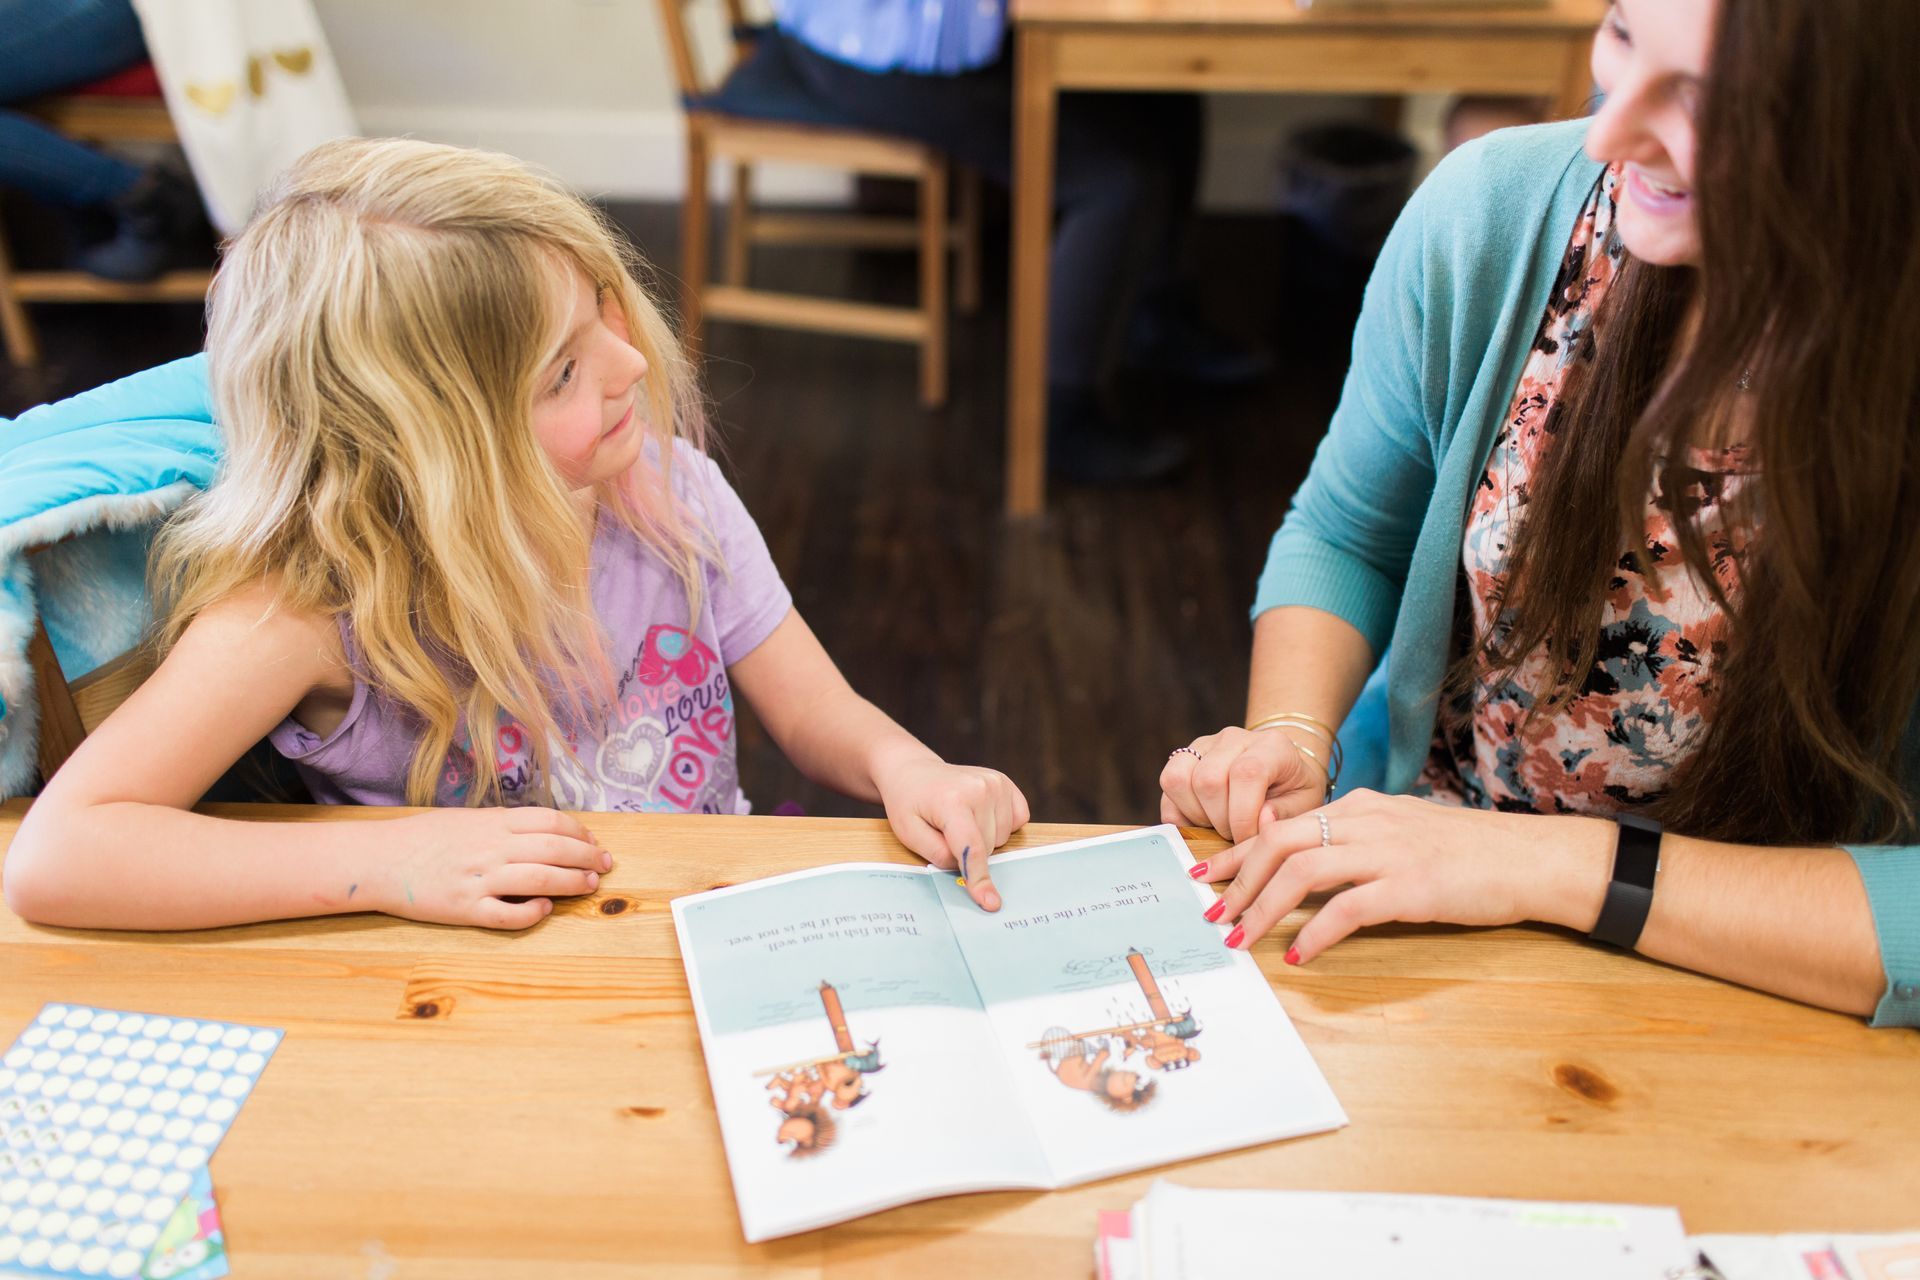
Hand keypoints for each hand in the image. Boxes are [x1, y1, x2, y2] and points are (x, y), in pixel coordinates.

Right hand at [379, 807, 611, 928]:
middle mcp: (492, 848)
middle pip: (555, 849)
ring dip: (572, 883)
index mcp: (493, 823)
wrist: (379, 859)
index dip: (579, 833)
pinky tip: (545, 909)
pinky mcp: (466, 909)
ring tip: (588, 886)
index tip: (593, 842)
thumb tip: (546, 832)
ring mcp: (480, 879)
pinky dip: (532, 912)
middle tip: (605, 866)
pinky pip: (508, 914)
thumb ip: (504, 826)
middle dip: (587, 858)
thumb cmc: (424, 838)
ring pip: (541, 880)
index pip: (551, 822)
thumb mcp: (467, 820)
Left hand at [875, 756, 1030, 911]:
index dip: (979, 878)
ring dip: (983, 839)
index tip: (990, 902)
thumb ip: (938, 854)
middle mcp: (979, 789)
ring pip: (1003, 838)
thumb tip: (966, 868)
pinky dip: (1001, 826)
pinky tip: (980, 815)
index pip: (972, 848)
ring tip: (960, 820)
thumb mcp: (909, 834)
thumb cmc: (909, 804)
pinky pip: (1017, 821)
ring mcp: (995, 783)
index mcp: (952, 801)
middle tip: (946, 832)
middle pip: (988, 847)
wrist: (914, 772)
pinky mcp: (1004, 783)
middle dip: (968, 851)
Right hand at [1159, 725, 1328, 844]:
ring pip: (1179, 779)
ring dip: (1196, 815)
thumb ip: (1284, 817)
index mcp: (1271, 745)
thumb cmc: (1292, 792)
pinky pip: (1167, 787)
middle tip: (1235, 835)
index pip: (1246, 773)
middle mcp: (1234, 738)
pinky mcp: (1183, 757)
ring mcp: (1204, 744)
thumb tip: (1261, 822)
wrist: (1279, 771)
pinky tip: (1202, 822)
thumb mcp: (1303, 807)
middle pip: (1208, 779)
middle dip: (1219, 820)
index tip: (1248, 840)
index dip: (1242, 816)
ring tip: (1218, 825)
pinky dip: (1179, 813)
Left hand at [1195, 789, 1611, 960]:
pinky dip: (1315, 934)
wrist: (1530, 858)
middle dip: (1237, 882)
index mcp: (1359, 808)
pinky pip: (1347, 909)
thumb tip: (1302, 864)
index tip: (1207, 876)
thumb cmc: (1467, 853)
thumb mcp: (1401, 831)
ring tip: (1242, 939)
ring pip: (1302, 872)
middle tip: (1213, 916)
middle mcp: (1366, 821)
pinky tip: (1300, 956)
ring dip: (1263, 909)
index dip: (1237, 853)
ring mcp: (1388, 852)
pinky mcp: (1411, 888)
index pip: (1280, 824)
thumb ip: (1354, 840)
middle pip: (1278, 843)